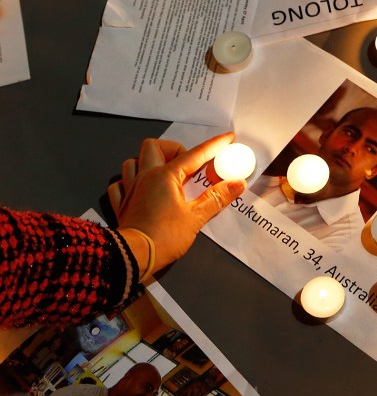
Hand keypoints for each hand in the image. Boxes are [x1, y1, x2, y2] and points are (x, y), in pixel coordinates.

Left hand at [108, 133, 244, 276]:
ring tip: (164, 175)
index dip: (213, 146)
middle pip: (153, 147)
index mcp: (165, 176)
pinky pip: (120, 184)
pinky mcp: (120, 204)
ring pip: (133, 162)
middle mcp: (145, 177)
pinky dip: (130, 182)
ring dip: (148, 162)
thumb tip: (238, 183)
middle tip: (188, 165)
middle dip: (172, 149)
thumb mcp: (196, 218)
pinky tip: (141, 190)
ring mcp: (129, 189)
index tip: (227, 138)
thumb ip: (217, 198)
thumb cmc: (166, 236)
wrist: (133, 256)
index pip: (194, 155)